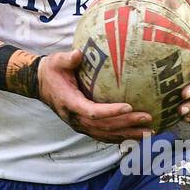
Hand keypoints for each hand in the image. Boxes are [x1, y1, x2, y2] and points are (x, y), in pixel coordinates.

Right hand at [37, 49, 152, 143]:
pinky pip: (105, 135)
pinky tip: (137, 135)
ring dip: (128, 134)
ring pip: (107, 134)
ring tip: (149, 132)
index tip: (129, 106)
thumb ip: (66, 59)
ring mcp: (80, 125)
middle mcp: (76, 119)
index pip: (93, 112)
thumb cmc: (51, 71)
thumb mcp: (55, 62)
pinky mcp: (85, 127)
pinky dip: (121, 136)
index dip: (111, 112)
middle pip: (105, 126)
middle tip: (148, 118)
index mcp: (70, 103)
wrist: (40, 85)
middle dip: (127, 124)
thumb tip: (78, 53)